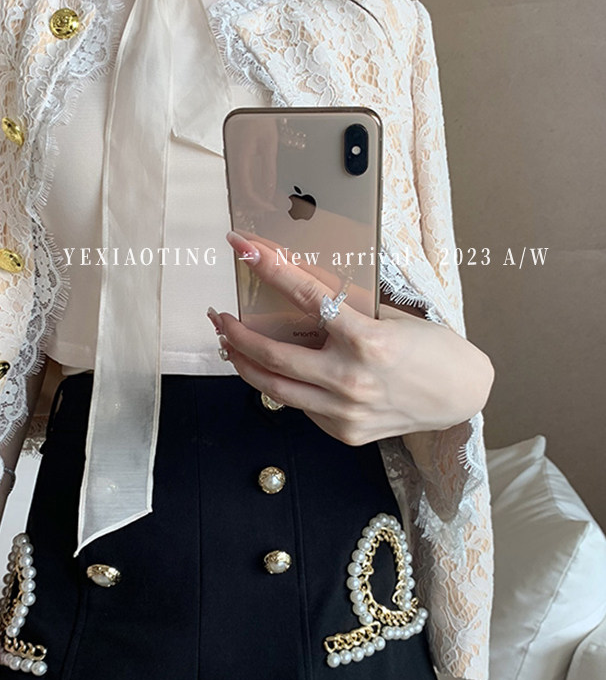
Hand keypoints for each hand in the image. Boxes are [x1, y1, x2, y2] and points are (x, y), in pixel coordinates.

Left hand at [208, 230, 493, 445]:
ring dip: (245, 364)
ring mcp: (345, 411)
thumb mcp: (389, 315)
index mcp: (367, 340)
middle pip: (273, 355)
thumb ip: (343, 304)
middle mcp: (351, 379)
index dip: (270, 268)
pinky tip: (280, 371)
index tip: (243, 247)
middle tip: (219, 317)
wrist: (461, 396)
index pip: (305, 297)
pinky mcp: (344, 431)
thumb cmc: (432, 348)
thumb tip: (299, 280)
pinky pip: (302, 406)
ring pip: (276, 388)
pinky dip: (285, 385)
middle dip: (236, 333)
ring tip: (230, 345)